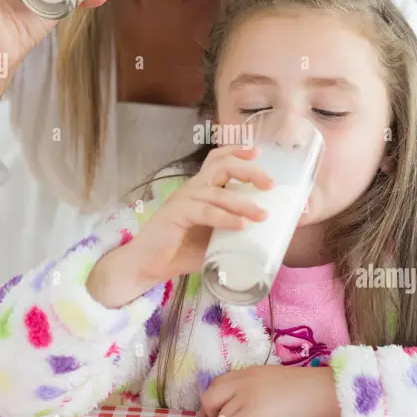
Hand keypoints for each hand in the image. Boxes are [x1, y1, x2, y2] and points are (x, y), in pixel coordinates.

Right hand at [86, 144, 273, 306]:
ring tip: (263, 216)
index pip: (217, 159)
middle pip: (222, 166)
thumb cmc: (182, 251)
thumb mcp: (215, 239)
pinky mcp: (175, 215)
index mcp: (200, 189)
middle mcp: (191, 188)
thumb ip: (234, 232)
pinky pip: (205, 211)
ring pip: (217, 192)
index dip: (237, 151)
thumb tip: (266, 238)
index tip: (258, 152)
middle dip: (249, 171)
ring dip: (243, 203)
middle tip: (269, 184)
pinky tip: (242, 226)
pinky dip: (225, 218)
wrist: (147, 266)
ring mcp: (182, 200)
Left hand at [198, 365, 341, 416]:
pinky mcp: (254, 412)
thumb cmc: (308, 389)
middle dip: (211, 413)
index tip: (223, 411)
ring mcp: (247, 396)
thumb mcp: (273, 380)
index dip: (216, 400)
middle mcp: (243, 381)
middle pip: (209, 397)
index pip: (217, 383)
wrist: (326, 391)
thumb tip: (241, 405)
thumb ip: (255, 388)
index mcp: (249, 372)